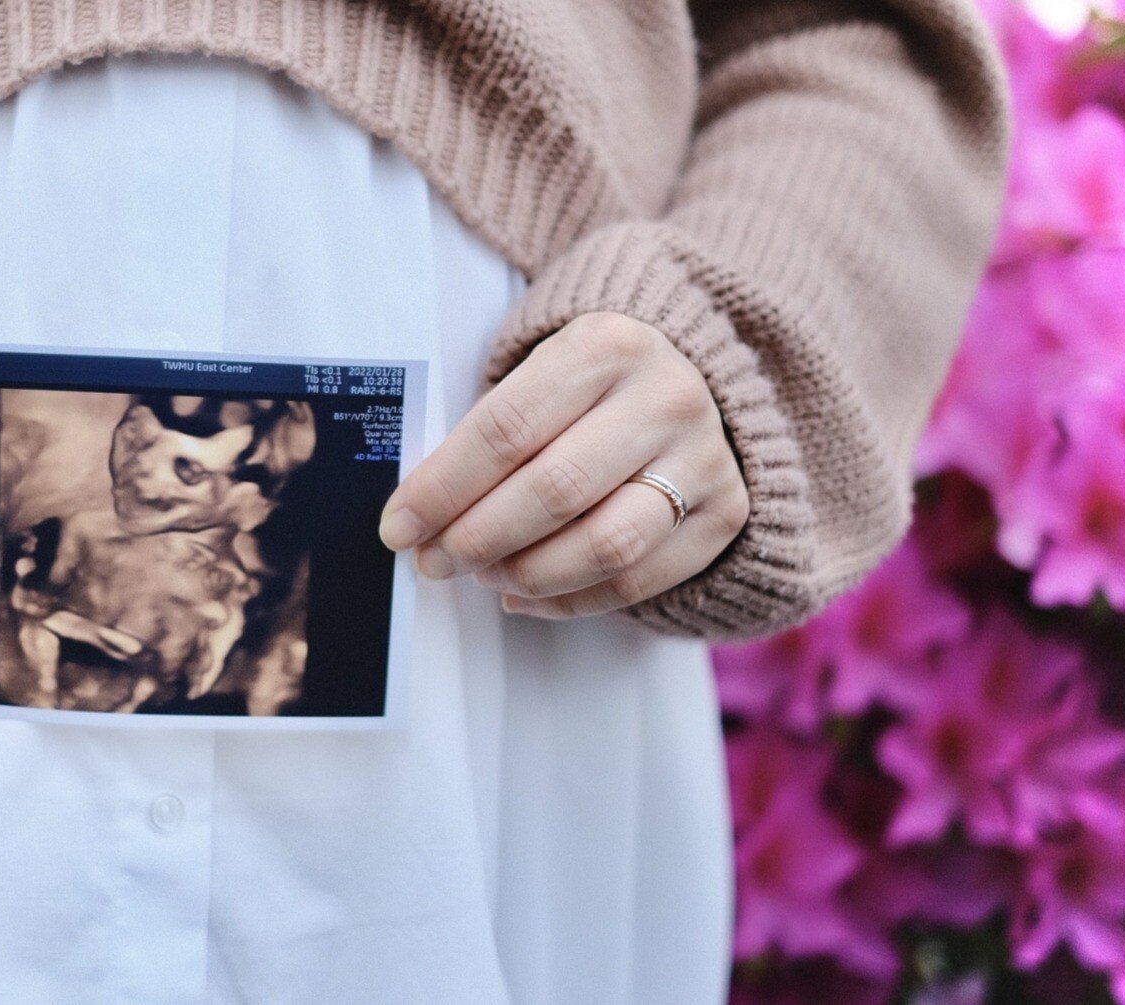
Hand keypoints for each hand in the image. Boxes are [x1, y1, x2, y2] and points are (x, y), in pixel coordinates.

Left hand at [379, 312, 747, 617]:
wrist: (689, 378)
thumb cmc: (584, 386)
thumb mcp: (537, 374)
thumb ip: (485, 434)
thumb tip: (417, 515)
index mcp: (605, 346)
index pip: (505, 430)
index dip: (442, 489)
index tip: (398, 528)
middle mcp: (665, 397)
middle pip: (553, 491)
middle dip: (477, 539)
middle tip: (434, 561)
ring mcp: (704, 457)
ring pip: (603, 545)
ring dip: (525, 573)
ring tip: (481, 574)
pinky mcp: (726, 511)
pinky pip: (638, 580)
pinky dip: (568, 600)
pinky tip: (522, 594)